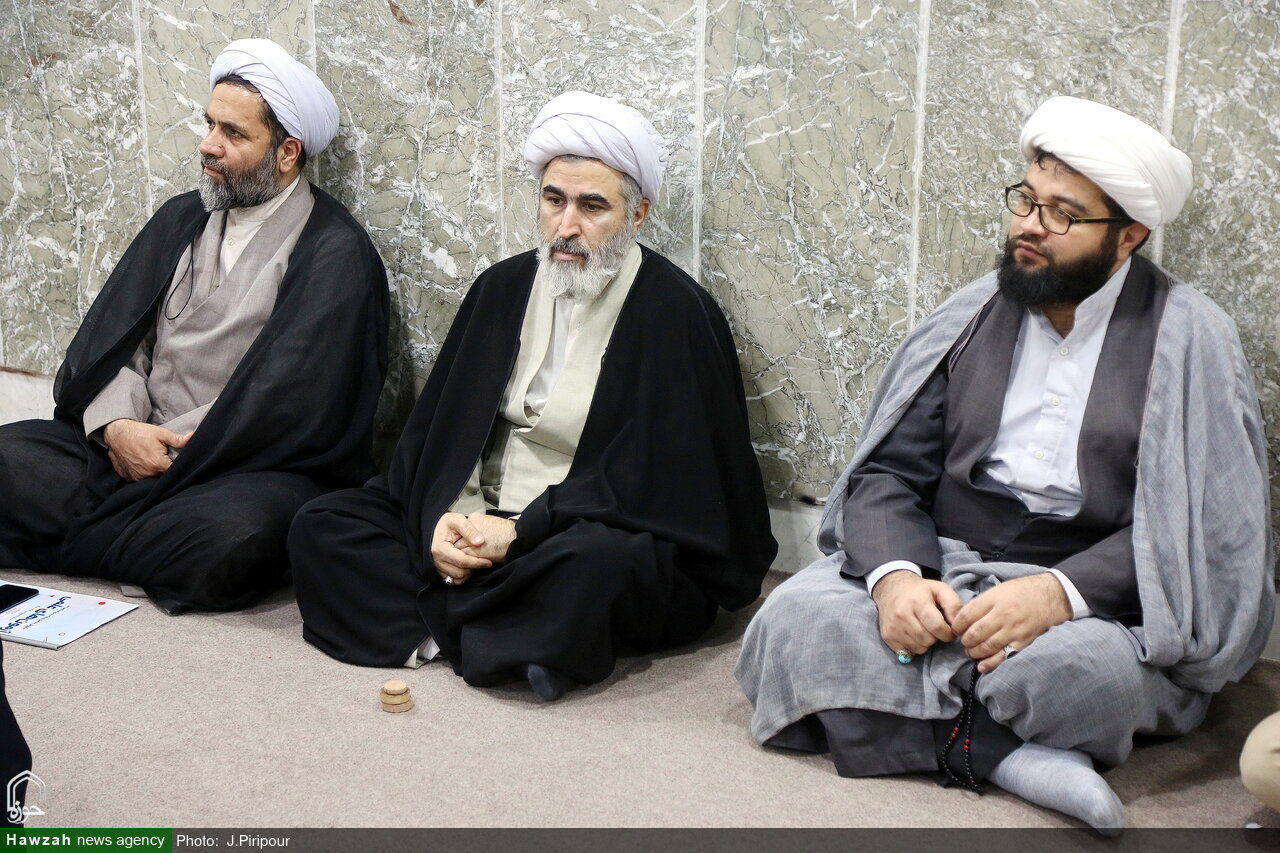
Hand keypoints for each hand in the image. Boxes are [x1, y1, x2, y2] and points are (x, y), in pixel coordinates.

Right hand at [102, 419, 191, 480]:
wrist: (117, 433)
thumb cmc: (140, 433)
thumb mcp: (161, 434)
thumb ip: (178, 440)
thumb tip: (193, 438)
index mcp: (158, 464)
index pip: (175, 471)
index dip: (178, 467)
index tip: (178, 461)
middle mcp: (148, 474)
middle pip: (163, 476)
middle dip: (166, 469)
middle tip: (165, 459)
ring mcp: (137, 477)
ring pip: (152, 478)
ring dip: (154, 472)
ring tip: (152, 460)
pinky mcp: (129, 477)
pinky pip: (140, 479)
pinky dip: (143, 473)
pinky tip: (142, 464)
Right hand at [430, 513, 517, 584]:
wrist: (435, 529)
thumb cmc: (446, 524)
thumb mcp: (457, 519)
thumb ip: (469, 529)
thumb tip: (480, 541)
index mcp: (440, 548)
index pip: (462, 561)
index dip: (477, 562)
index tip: (488, 561)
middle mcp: (437, 560)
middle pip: (460, 572)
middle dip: (474, 568)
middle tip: (483, 560)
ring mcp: (437, 567)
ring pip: (457, 578)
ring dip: (469, 572)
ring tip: (475, 561)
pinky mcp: (440, 571)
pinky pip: (453, 579)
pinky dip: (463, 574)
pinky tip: (468, 565)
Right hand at [871, 570, 962, 656]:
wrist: (891, 588)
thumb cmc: (920, 590)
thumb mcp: (940, 589)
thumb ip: (954, 605)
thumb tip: (958, 626)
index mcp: (917, 601)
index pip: (937, 627)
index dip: (948, 633)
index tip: (949, 630)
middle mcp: (902, 615)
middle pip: (928, 640)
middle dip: (936, 637)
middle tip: (934, 628)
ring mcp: (893, 627)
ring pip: (919, 648)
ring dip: (926, 642)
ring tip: (923, 629)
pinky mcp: (887, 636)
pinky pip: (908, 651)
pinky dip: (914, 646)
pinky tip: (913, 634)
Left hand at [951, 573, 1071, 672]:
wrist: (1050, 597)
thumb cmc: (1022, 591)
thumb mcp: (999, 589)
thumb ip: (982, 603)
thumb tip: (965, 617)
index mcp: (993, 599)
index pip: (966, 615)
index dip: (957, 625)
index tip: (956, 628)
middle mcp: (1001, 615)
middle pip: (974, 633)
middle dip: (964, 640)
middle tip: (963, 641)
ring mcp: (1012, 630)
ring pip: (986, 646)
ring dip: (974, 652)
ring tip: (970, 651)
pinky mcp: (1022, 642)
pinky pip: (1003, 655)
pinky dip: (990, 663)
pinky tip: (981, 665)